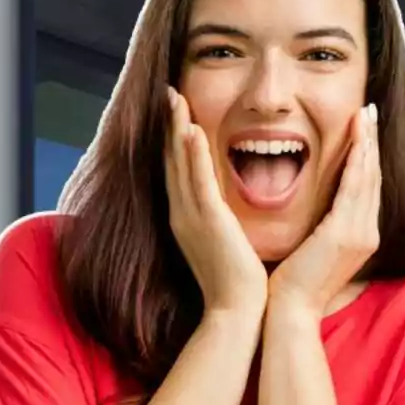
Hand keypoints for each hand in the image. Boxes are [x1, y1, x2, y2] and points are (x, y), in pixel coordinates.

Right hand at [164, 86, 266, 315]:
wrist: (235, 312)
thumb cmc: (236, 282)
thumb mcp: (224, 243)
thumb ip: (221, 221)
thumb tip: (226, 210)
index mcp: (187, 218)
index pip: (177, 171)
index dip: (174, 140)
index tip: (176, 112)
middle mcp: (182, 213)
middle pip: (172, 160)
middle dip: (169, 125)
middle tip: (168, 93)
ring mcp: (191, 217)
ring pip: (180, 164)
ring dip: (176, 129)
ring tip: (175, 98)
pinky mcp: (207, 222)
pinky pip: (198, 182)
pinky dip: (192, 155)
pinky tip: (191, 130)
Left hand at [268, 103, 381, 318]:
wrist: (288, 313)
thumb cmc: (291, 286)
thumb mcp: (309, 250)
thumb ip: (317, 230)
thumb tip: (312, 213)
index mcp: (356, 236)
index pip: (364, 188)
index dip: (365, 157)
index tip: (362, 129)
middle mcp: (365, 232)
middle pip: (372, 177)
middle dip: (371, 142)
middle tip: (369, 110)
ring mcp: (359, 233)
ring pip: (369, 177)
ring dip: (368, 143)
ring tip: (366, 114)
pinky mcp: (345, 233)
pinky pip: (355, 187)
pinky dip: (358, 160)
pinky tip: (358, 138)